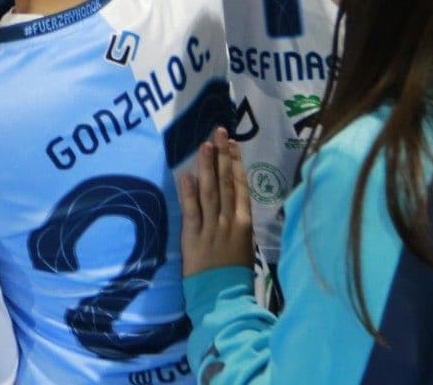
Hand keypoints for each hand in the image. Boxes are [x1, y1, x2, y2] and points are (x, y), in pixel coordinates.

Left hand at [178, 128, 256, 276]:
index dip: (235, 163)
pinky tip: (187, 173)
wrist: (224, 300)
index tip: (232, 143)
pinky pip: (191, 209)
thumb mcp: (245, 245)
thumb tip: (233, 198)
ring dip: (206, 166)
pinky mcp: (193, 237)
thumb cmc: (236, 276)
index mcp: (245, 223)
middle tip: (218, 131)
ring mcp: (210, 227)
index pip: (239, 186)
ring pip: (208, 190)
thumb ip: (238, 222)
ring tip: (204, 144)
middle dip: (221, 155)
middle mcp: (229, 221)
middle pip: (224, 182)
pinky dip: (189, 191)